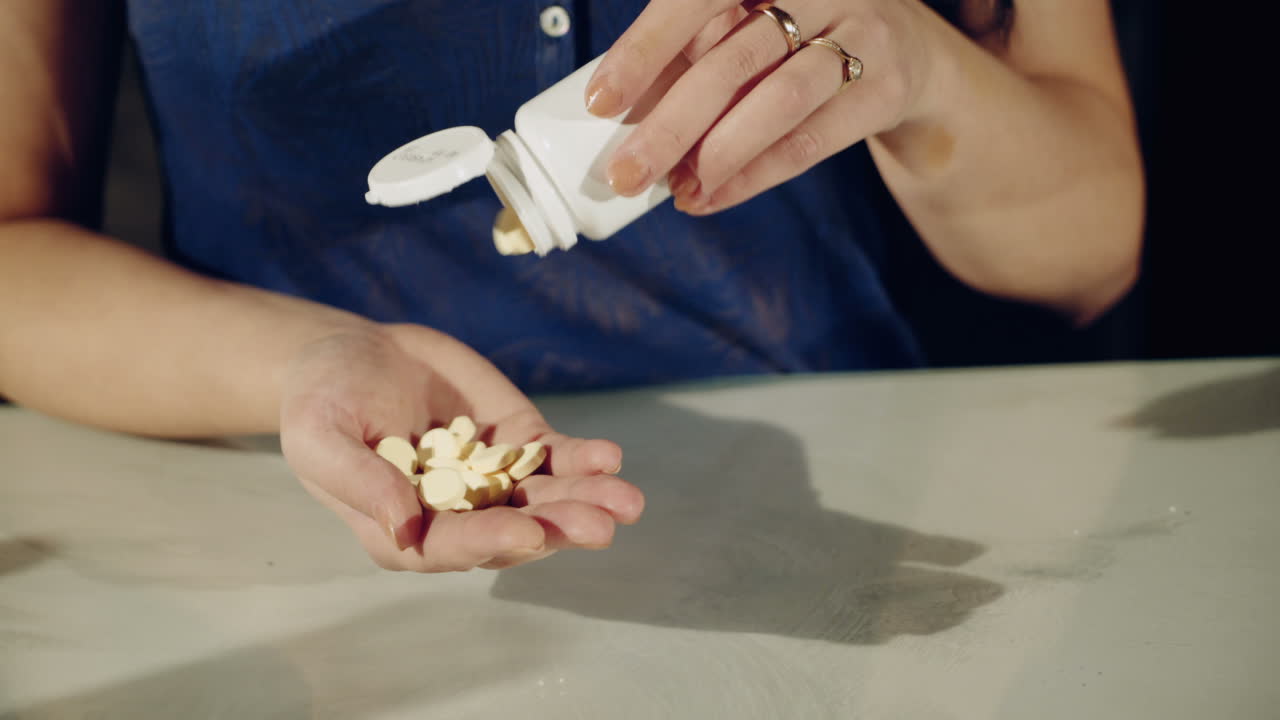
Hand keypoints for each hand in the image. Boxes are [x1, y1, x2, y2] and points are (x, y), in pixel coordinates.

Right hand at [279, 323, 642, 571]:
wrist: (349, 353)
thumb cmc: (321, 400)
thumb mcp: (320, 436)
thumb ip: (359, 481)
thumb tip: (402, 526)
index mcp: (403, 530)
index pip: (450, 547)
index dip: (487, 542)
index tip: (524, 534)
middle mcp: (455, 515)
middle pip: (514, 532)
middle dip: (558, 529)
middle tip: (600, 525)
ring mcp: (491, 480)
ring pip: (546, 500)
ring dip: (586, 502)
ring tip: (626, 500)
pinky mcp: (516, 441)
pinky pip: (556, 457)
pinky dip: (584, 460)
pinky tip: (610, 457)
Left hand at [586, 0, 942, 213]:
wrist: (910, 53)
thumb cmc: (801, 37)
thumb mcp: (752, 21)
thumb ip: (698, 53)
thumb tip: (625, 113)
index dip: (645, 49)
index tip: (601, 101)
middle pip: (732, 58)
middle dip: (669, 124)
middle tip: (626, 173)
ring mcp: (861, 33)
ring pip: (777, 101)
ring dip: (716, 155)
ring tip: (673, 190)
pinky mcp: (885, 87)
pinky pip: (810, 141)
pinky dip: (755, 175)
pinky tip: (713, 195)